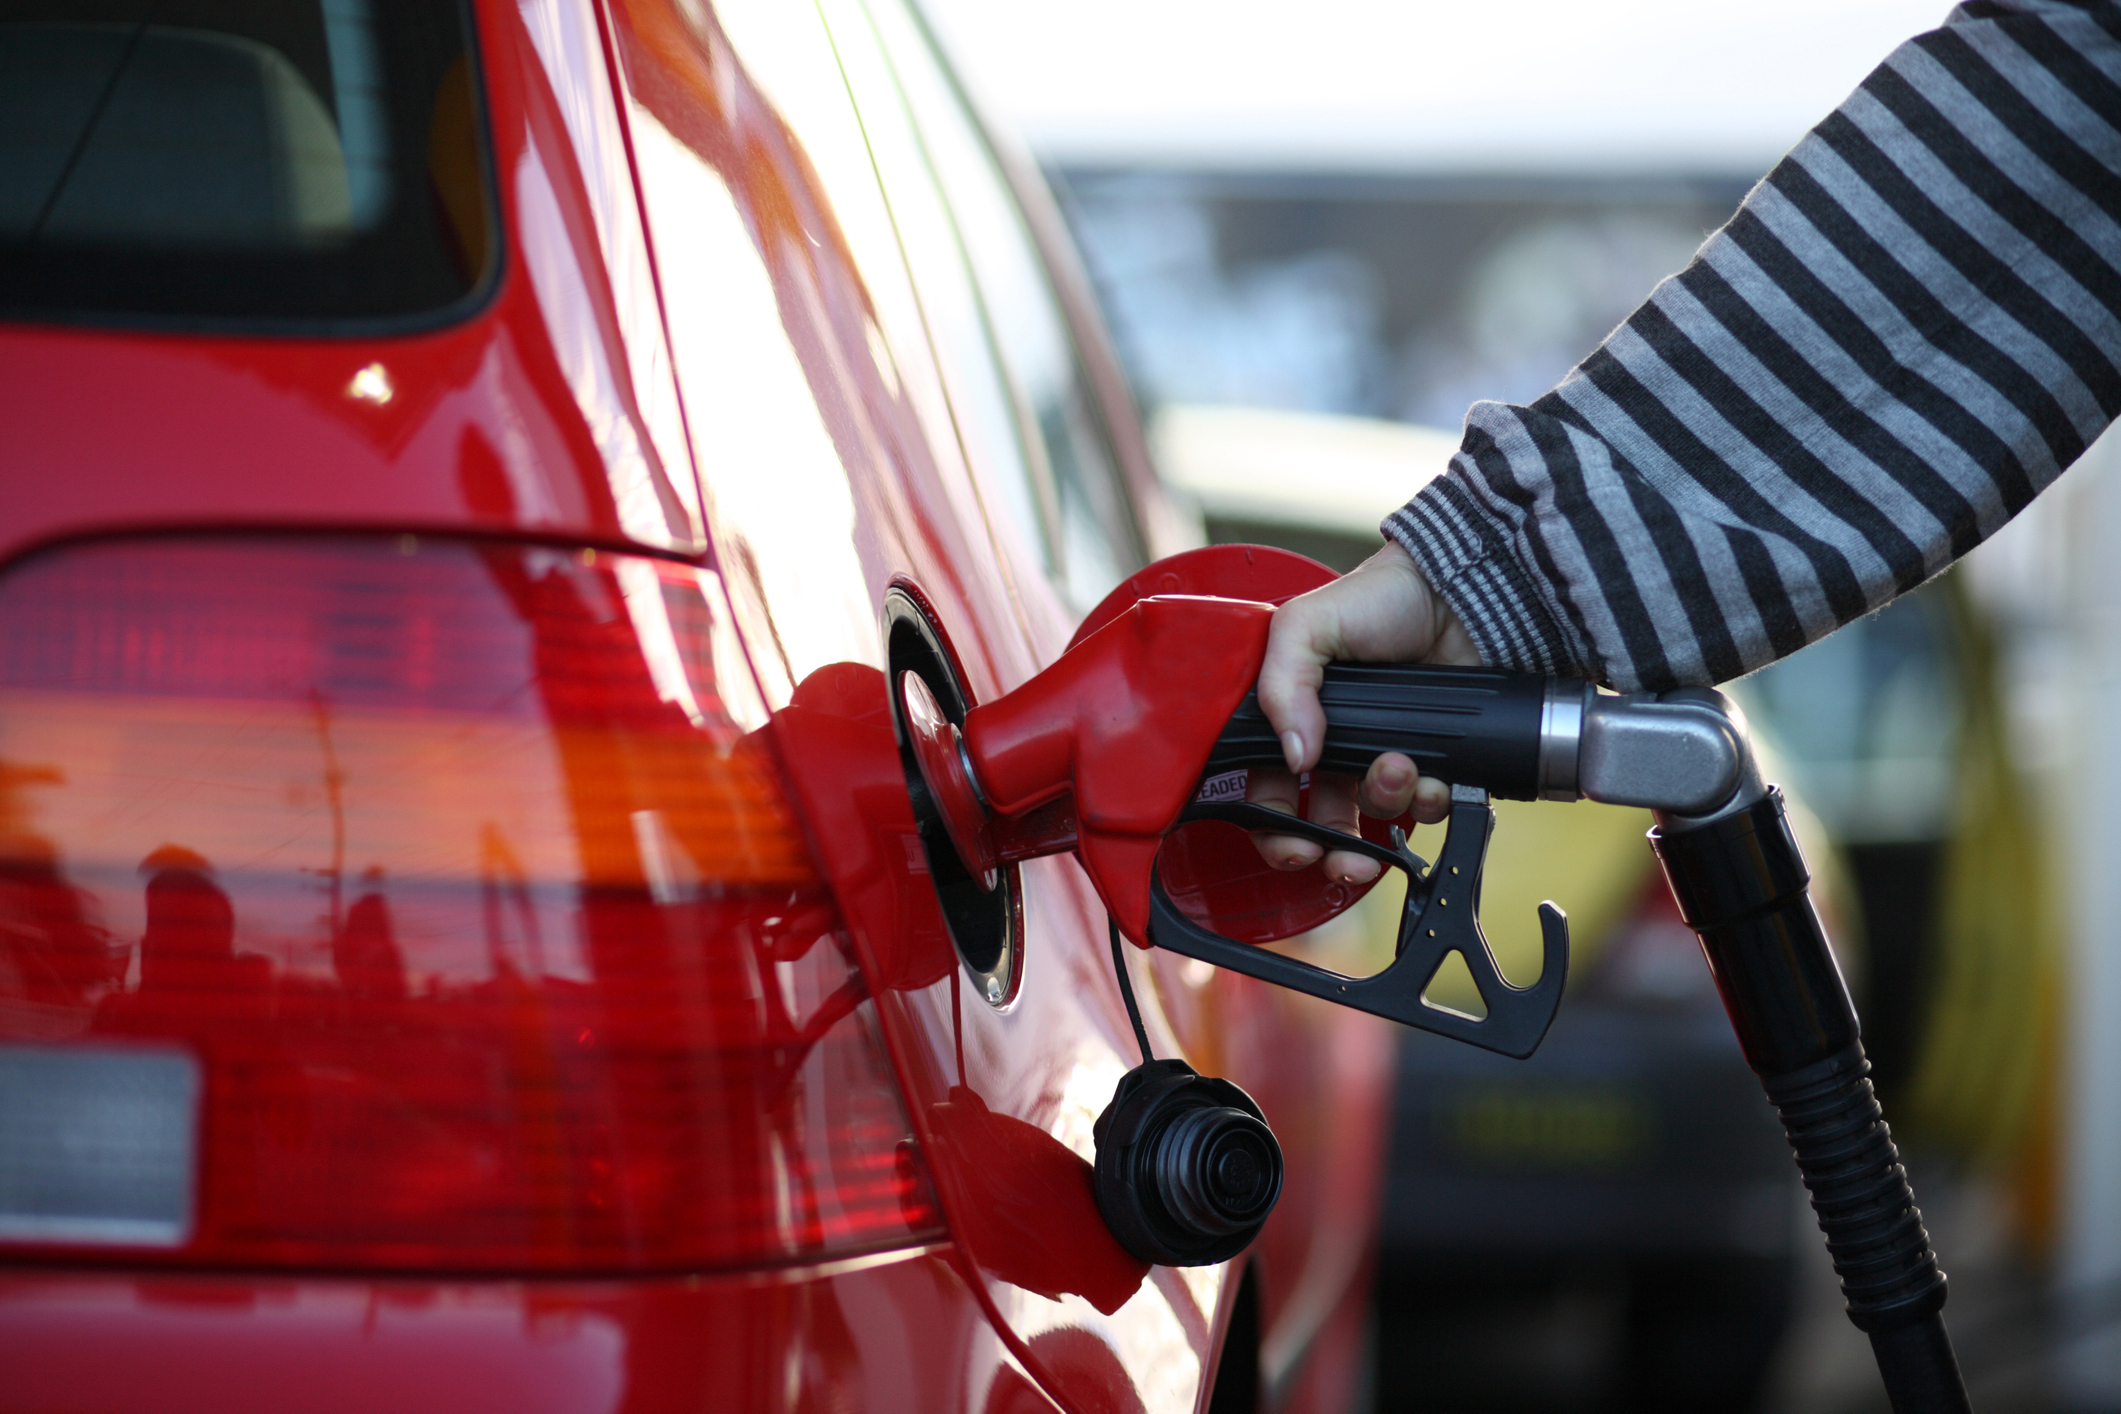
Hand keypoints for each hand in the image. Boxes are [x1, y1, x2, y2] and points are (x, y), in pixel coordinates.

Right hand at [1248, 541, 1479, 882]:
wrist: (1464, 594)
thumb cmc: (1382, 595)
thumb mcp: (1305, 624)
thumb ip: (1282, 685)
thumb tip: (1294, 756)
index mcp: (1294, 715)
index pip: (1268, 786)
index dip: (1275, 825)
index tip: (1292, 844)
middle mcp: (1337, 742)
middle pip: (1320, 820)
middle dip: (1330, 848)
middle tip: (1339, 858)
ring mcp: (1386, 753)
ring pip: (1377, 813)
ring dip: (1385, 802)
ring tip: (1399, 769)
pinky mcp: (1436, 760)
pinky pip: (1429, 805)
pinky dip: (1431, 799)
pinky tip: (1433, 773)